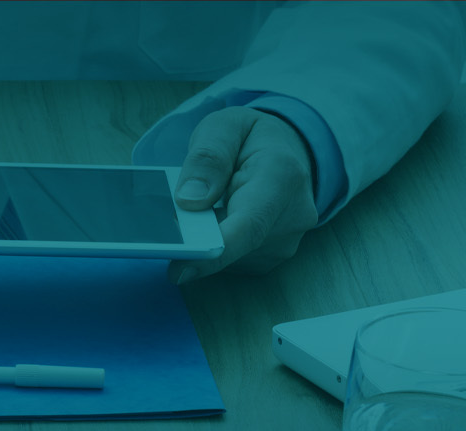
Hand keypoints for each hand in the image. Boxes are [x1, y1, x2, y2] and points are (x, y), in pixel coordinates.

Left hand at [168, 107, 316, 283]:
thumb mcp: (224, 126)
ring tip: (203, 210)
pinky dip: (217, 245)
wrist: (287, 150)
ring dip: (207, 240)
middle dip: (198, 240)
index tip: (178, 268)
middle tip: (172, 222)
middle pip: (235, 246)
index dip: (215, 252)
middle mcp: (293, 215)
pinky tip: (214, 223)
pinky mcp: (273, 256)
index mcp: (282, 176)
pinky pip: (234, 261)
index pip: (249, 225)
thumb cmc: (251, 137)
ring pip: (231, 257)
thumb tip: (189, 200)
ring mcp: (286, 240)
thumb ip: (207, 157)